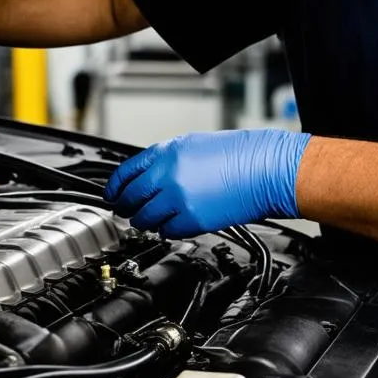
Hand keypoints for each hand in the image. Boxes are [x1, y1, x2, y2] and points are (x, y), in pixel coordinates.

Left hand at [103, 129, 311, 238]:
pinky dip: (167, 230)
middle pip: (130, 198)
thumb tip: (150, 176)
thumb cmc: (240, 154)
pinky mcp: (191, 220)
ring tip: (152, 219)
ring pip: (144, 218)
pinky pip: (166, 231)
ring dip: (144, 221)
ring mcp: (177, 199)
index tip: (111, 194)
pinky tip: (175, 223)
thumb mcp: (195, 145)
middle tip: (127, 210)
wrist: (265, 170)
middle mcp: (168, 174)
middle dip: (126, 206)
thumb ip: (168, 161)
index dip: (114, 186)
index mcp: (168, 152)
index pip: (126, 172)